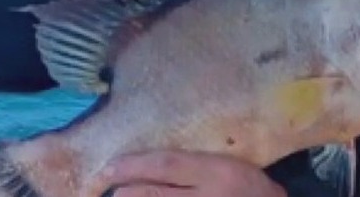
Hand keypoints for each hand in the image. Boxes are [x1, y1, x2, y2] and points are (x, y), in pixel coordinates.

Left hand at [98, 150, 285, 196]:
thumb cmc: (252, 190)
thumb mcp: (228, 168)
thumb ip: (195, 166)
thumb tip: (152, 165)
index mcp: (217, 173)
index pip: (166, 165)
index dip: (133, 165)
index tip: (110, 165)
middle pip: (153, 195)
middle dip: (125, 190)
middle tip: (106, 184)